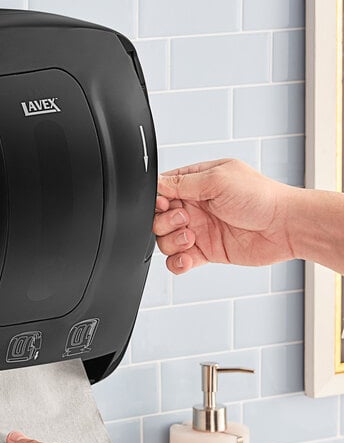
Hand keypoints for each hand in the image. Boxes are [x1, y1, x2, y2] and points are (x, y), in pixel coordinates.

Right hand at [154, 159, 294, 273]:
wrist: (285, 226)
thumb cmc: (260, 197)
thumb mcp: (217, 179)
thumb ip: (182, 182)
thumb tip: (156, 183)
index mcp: (196, 182)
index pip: (162, 190)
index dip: (157, 199)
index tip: (164, 204)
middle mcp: (195, 206)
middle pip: (159, 217)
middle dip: (165, 221)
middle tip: (186, 219)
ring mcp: (199, 229)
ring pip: (165, 240)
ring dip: (172, 242)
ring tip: (191, 239)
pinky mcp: (206, 251)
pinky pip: (179, 260)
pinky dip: (177, 263)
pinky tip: (188, 259)